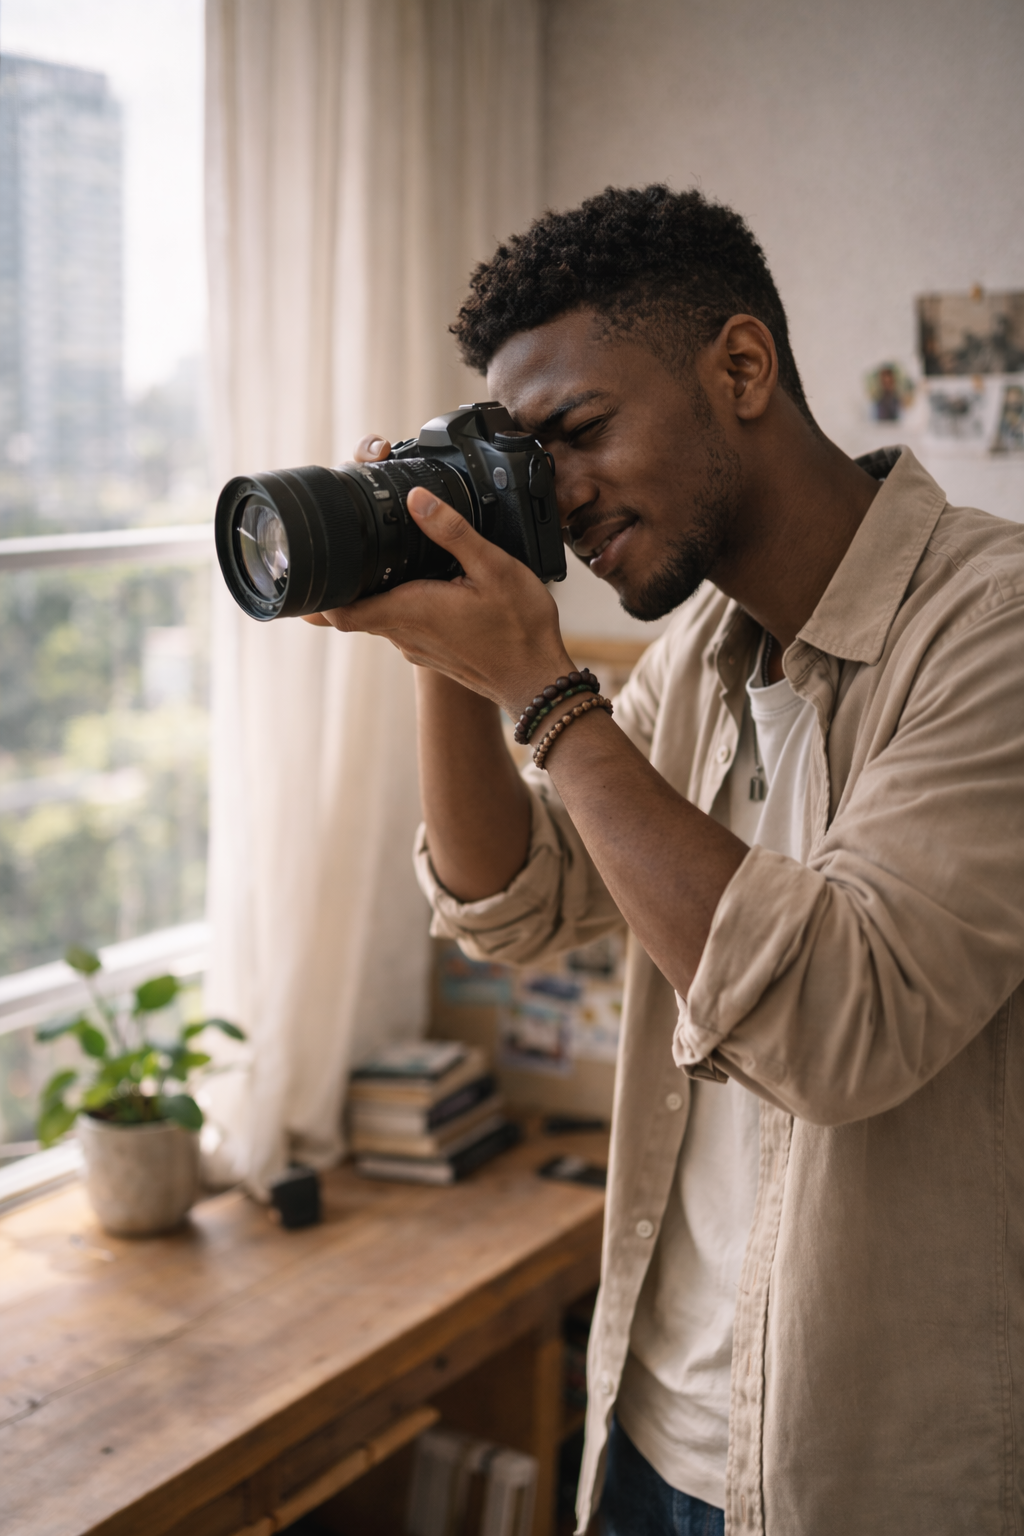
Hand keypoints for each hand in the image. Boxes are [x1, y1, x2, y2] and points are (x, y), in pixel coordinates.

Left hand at [305, 439, 573, 715]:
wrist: (537, 680)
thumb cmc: (519, 629)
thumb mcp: (493, 568)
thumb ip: (452, 532)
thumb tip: (417, 499)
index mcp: (411, 610)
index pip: (342, 612)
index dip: (316, 597)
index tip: (304, 575)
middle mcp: (406, 634)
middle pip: (351, 615)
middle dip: (337, 589)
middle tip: (330, 559)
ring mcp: (417, 648)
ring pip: (376, 620)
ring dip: (368, 597)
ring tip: (371, 564)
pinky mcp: (431, 654)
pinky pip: (400, 628)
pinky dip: (394, 607)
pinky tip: (413, 589)